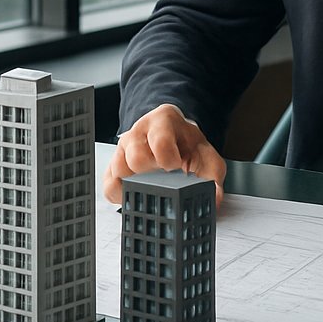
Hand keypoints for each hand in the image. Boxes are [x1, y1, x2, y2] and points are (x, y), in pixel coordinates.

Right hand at [102, 104, 225, 205]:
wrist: (175, 141)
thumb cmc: (188, 147)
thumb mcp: (207, 155)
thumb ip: (213, 175)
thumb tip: (214, 199)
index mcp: (163, 121)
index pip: (159, 139)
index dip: (168, 158)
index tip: (176, 168)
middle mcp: (138, 132)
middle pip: (135, 156)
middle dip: (152, 173)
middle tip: (163, 179)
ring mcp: (123, 149)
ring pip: (118, 171)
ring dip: (136, 184)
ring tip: (152, 186)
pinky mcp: (113, 167)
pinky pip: (108, 186)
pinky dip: (121, 196)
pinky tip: (137, 195)